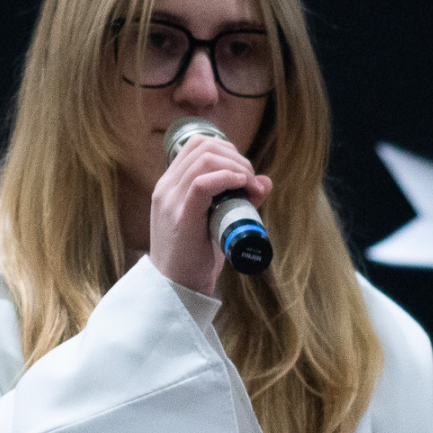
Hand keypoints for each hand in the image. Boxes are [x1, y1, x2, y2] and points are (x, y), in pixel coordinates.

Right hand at [148, 135, 270, 295]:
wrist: (177, 288)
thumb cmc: (196, 256)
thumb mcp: (215, 221)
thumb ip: (237, 199)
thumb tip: (265, 181)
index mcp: (170, 185)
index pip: (197, 145)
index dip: (227, 150)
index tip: (245, 172)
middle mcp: (166, 188)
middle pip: (204, 146)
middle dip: (236, 157)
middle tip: (252, 182)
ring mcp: (171, 200)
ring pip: (205, 160)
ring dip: (237, 167)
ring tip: (251, 187)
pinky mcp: (181, 217)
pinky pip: (201, 183)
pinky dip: (227, 178)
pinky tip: (242, 185)